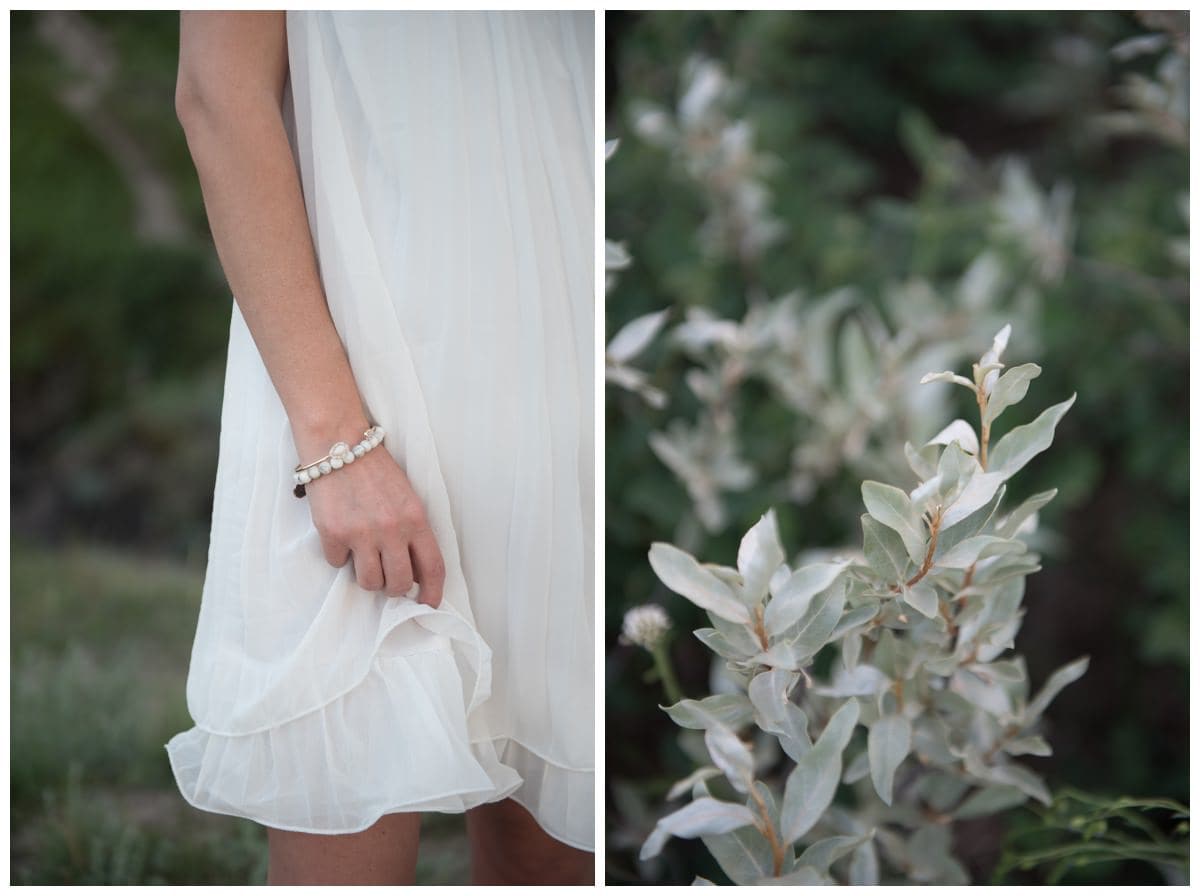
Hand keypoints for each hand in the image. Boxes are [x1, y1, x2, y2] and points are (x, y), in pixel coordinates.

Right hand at [302, 438, 445, 607]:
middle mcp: (391, 529)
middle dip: (394, 588)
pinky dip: (339, 556)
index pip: (432, 567)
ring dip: (367, 576)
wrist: (339, 444)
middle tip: (388, 579)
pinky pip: (337, 564)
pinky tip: (341, 536)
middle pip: (398, 583)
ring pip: (368, 582)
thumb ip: (413, 531)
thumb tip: (413, 570)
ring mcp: (360, 534)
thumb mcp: (407, 497)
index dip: (433, 592)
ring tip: (364, 558)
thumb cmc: (376, 471)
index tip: (428, 604)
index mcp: (415, 519)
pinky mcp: (332, 534)